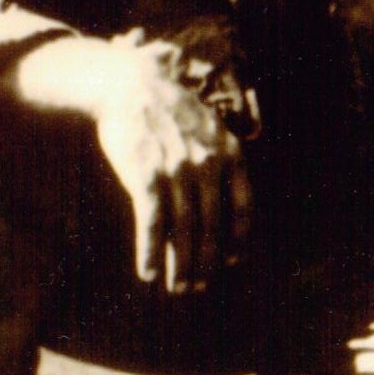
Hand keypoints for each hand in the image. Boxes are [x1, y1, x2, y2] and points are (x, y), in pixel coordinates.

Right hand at [79, 39, 252, 292]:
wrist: (129, 86)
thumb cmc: (169, 111)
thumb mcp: (209, 127)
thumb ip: (220, 159)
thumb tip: (223, 199)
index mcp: (231, 153)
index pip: (243, 206)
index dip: (239, 238)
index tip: (234, 262)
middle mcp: (208, 165)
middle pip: (212, 225)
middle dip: (207, 261)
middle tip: (198, 287)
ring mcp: (178, 171)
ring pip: (185, 230)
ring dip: (182, 264)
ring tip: (179, 288)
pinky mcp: (146, 176)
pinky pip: (153, 223)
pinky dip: (151, 251)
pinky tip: (148, 272)